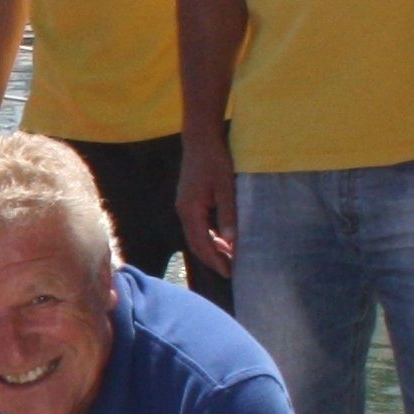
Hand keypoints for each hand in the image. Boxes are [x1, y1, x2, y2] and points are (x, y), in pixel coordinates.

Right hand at [175, 131, 237, 278]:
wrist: (200, 140)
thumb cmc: (215, 161)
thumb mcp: (226, 188)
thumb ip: (228, 215)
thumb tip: (231, 242)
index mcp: (190, 211)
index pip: (202, 243)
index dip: (215, 260)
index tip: (229, 273)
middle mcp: (183, 212)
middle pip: (195, 243)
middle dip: (212, 259)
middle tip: (231, 271)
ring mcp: (184, 206)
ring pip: (196, 236)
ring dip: (211, 248)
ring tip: (230, 257)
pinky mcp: (189, 201)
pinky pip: (198, 226)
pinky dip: (209, 236)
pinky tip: (223, 239)